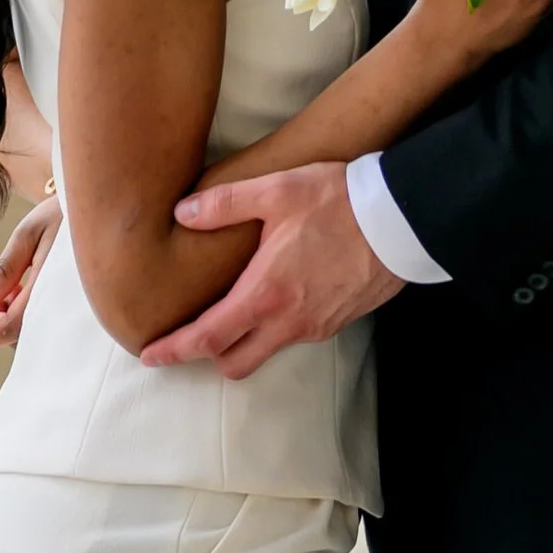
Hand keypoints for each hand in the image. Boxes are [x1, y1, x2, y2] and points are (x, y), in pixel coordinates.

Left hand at [0, 202, 60, 355]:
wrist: (102, 209)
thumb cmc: (64, 214)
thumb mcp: (28, 234)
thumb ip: (3, 272)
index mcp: (48, 287)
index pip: (8, 327)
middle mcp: (62, 305)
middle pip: (17, 334)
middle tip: (1, 290)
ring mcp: (71, 309)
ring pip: (30, 331)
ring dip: (12, 314)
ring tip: (19, 282)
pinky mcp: (74, 308)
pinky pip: (43, 322)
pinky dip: (26, 311)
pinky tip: (29, 287)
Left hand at [139, 163, 400, 379]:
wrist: (402, 220)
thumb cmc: (339, 203)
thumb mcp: (277, 190)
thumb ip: (225, 204)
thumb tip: (182, 213)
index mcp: (266, 294)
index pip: (208, 338)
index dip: (174, 350)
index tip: (150, 355)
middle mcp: (289, 321)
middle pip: (235, 362)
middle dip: (206, 356)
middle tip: (186, 338)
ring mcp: (316, 326)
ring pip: (266, 352)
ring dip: (242, 343)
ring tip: (228, 316)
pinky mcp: (338, 321)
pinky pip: (294, 337)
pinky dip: (273, 330)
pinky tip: (272, 300)